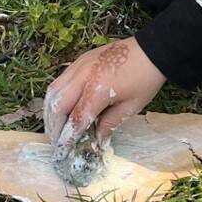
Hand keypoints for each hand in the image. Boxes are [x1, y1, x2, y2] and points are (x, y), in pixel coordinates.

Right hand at [43, 37, 165, 147]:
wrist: (151, 49)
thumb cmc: (145, 79)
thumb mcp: (131, 106)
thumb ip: (110, 124)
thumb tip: (97, 139)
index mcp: (98, 90)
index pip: (76, 119)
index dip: (68, 137)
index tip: (64, 151)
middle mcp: (83, 77)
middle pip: (58, 105)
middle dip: (54, 127)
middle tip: (56, 142)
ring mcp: (78, 66)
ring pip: (53, 91)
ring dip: (50, 112)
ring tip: (54, 128)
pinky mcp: (79, 61)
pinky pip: (59, 81)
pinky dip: (55, 97)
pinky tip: (59, 108)